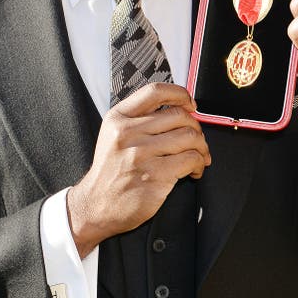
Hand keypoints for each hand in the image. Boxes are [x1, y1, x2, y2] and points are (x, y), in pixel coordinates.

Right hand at [67, 83, 210, 257]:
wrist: (96, 205)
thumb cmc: (111, 170)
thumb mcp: (114, 134)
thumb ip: (140, 117)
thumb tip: (181, 107)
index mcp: (118, 118)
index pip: (155, 92)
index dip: (180, 94)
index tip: (190, 103)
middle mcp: (128, 133)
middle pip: (179, 115)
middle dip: (195, 126)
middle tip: (196, 139)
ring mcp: (141, 155)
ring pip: (190, 137)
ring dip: (201, 146)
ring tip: (198, 156)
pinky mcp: (155, 176)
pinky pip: (191, 159)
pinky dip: (199, 164)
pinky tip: (193, 171)